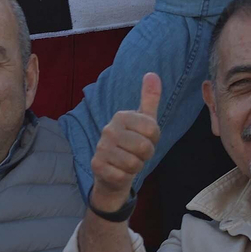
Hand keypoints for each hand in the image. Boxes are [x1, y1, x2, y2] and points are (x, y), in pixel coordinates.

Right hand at [89, 73, 160, 213]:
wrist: (112, 173)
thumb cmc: (131, 144)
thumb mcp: (144, 121)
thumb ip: (150, 98)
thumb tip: (152, 73)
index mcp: (121, 116)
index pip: (153, 130)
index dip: (153, 140)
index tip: (144, 139)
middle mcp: (108, 129)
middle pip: (145, 148)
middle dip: (145, 156)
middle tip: (137, 154)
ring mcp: (101, 147)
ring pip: (134, 163)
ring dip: (136, 167)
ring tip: (128, 163)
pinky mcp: (97, 166)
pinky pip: (123, 176)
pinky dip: (125, 177)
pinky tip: (118, 171)